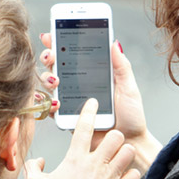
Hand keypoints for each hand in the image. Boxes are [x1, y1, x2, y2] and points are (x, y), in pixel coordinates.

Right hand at [25, 98, 141, 178]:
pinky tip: (125, 177)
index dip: (89, 111)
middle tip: (109, 143)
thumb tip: (38, 161)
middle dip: (114, 136)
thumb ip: (33, 168)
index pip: (83, 127)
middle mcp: (95, 164)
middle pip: (115, 136)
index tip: (93, 102)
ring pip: (127, 152)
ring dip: (125, 153)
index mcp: (75, 159)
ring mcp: (109, 177)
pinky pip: (134, 175)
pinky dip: (131, 175)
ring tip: (120, 158)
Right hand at [38, 33, 161, 172]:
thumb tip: (114, 42)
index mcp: (92, 74)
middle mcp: (78, 85)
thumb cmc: (132, 117)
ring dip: (47, 78)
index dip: (59, 42)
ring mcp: (70, 101)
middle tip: (52, 56)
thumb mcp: (129, 88)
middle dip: (49, 56)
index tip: (51, 34)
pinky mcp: (67, 118)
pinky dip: (48, 103)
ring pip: (49, 84)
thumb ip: (121, 66)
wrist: (129, 144)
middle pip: (56, 65)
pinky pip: (50, 109)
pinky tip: (55, 102)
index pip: (73, 54)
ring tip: (56, 80)